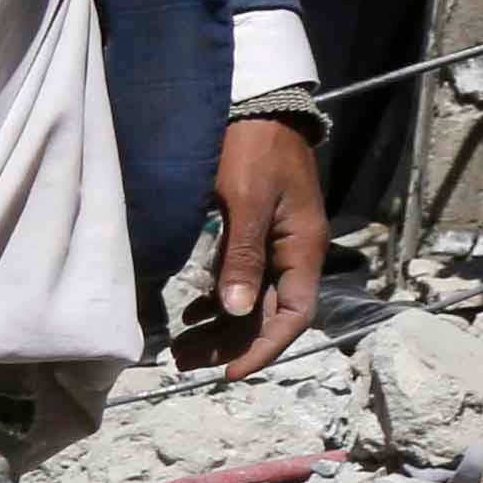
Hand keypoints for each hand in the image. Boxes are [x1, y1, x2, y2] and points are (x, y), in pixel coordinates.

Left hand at [191, 116, 329, 377]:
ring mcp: (277, 245)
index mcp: (302, 248)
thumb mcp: (247, 201)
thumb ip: (242, 256)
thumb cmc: (255, 151)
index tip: (227, 373)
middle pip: (267, 315)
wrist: (260, 108)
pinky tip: (192, 313)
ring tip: (179, 348)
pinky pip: (242, 281)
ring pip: (251, 302)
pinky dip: (218, 302)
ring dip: (219, 327)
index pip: (293, 315)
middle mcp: (294, 253)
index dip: (263, 348)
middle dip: (229, 343)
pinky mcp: (258, 235)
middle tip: (183, 362)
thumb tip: (234, 311)